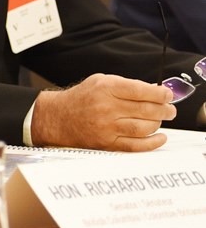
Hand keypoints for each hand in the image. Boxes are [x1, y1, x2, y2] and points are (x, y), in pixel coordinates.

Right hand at [31, 75, 174, 150]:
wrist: (57, 118)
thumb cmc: (81, 99)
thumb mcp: (100, 82)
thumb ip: (126, 85)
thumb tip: (153, 92)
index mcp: (105, 88)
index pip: (141, 90)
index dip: (160, 93)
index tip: (168, 95)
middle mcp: (106, 108)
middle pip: (147, 110)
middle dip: (164, 110)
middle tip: (170, 110)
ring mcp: (106, 127)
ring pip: (144, 127)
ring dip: (158, 124)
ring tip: (161, 120)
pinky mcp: (106, 143)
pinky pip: (136, 145)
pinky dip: (152, 143)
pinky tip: (160, 137)